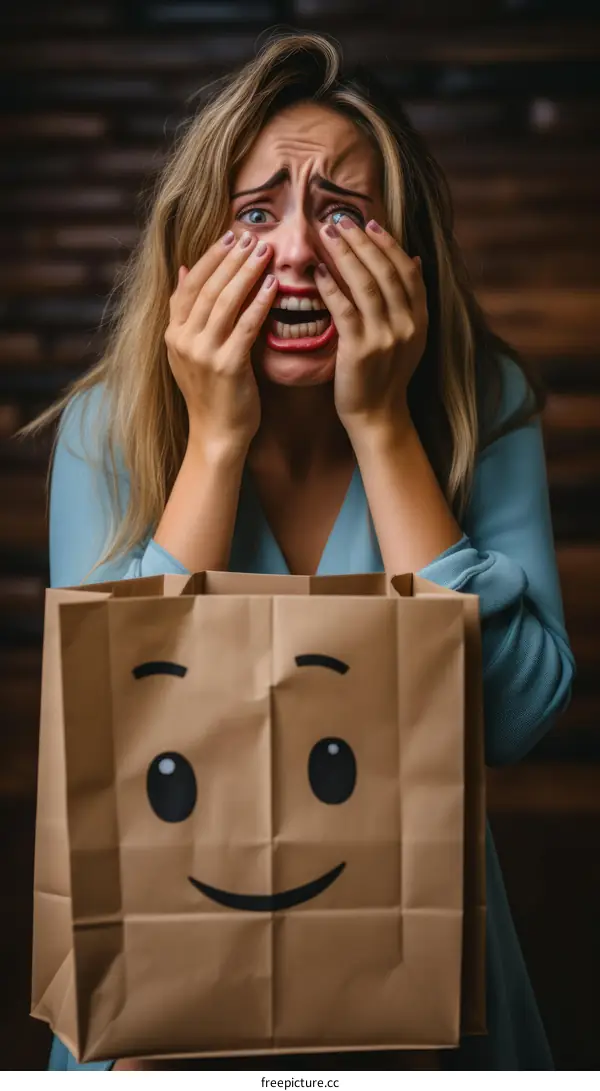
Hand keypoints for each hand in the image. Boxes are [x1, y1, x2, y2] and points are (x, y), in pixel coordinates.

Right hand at [165, 230, 277, 460]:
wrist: (216, 434)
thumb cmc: (211, 392)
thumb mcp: (190, 350)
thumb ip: (187, 311)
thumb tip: (182, 269)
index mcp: (173, 333)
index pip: (189, 284)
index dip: (210, 258)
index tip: (230, 236)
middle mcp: (182, 340)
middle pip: (208, 288)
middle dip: (231, 259)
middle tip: (252, 237)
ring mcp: (203, 353)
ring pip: (225, 302)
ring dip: (246, 273)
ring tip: (264, 252)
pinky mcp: (226, 366)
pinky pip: (246, 326)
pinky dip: (259, 302)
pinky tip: (272, 286)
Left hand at [315, 217, 427, 439]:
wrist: (377, 416)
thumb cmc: (385, 375)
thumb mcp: (408, 337)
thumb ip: (409, 301)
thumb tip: (415, 258)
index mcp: (420, 320)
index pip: (408, 271)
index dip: (389, 244)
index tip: (369, 224)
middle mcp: (407, 326)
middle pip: (387, 272)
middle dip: (363, 242)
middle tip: (341, 220)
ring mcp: (385, 338)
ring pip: (367, 285)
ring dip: (346, 256)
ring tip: (328, 235)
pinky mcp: (360, 350)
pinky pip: (345, 310)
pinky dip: (332, 287)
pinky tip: (319, 272)